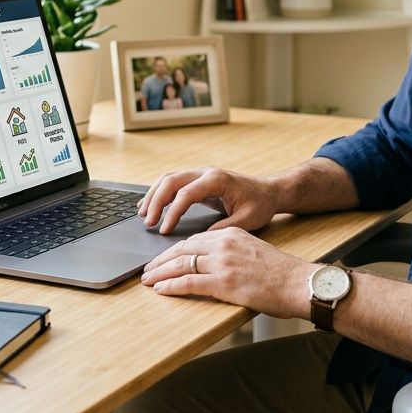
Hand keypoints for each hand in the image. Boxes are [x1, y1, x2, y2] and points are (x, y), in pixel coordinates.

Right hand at [137, 166, 279, 234]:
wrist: (269, 191)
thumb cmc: (259, 204)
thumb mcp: (247, 220)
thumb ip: (224, 228)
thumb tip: (200, 240)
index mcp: (217, 180)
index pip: (186, 193)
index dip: (173, 212)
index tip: (164, 229)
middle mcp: (206, 172)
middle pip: (172, 181)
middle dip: (156, 201)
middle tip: (147, 222)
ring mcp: (200, 174)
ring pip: (169, 178)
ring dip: (154, 195)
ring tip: (142, 214)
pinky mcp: (198, 180)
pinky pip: (173, 182)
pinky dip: (159, 193)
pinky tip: (149, 205)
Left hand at [141, 227, 311, 318]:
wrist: (299, 283)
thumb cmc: (281, 272)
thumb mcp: (253, 250)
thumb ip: (232, 252)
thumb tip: (212, 263)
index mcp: (231, 234)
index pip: (194, 240)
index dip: (174, 250)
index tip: (163, 258)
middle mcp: (224, 244)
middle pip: (183, 249)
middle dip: (161, 260)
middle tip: (147, 269)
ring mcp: (223, 263)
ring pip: (181, 265)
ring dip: (160, 273)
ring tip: (147, 280)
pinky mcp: (224, 283)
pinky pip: (189, 283)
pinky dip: (171, 286)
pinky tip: (161, 290)